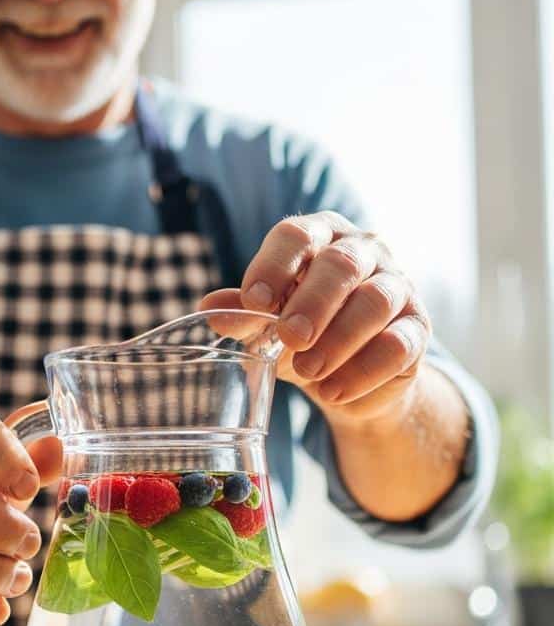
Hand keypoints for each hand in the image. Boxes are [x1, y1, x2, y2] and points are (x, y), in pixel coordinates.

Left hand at [201, 212, 430, 422]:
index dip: (274, 265)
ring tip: (308, 370)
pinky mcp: (417, 329)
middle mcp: (363, 251)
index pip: (297, 235)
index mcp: (319, 237)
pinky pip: (399, 345)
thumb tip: (209, 308)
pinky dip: (363, 371)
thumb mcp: (265, 324)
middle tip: (289, 337)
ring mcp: (396, 287)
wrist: (346, 377)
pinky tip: (333, 391)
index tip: (255, 300)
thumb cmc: (301, 332)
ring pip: (375, 301)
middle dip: (312, 303)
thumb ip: (242, 314)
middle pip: (341, 263)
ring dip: (338, 339)